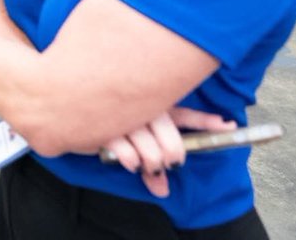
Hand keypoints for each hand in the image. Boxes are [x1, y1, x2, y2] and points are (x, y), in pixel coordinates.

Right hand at [101, 107, 237, 197]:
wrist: (67, 108)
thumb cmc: (108, 118)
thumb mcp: (136, 132)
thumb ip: (153, 156)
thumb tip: (163, 191)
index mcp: (154, 104)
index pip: (186, 115)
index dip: (208, 121)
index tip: (227, 125)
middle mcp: (143, 108)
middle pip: (173, 146)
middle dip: (172, 161)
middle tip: (163, 163)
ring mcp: (126, 118)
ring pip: (153, 156)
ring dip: (150, 166)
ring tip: (140, 162)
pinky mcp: (106, 127)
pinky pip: (130, 157)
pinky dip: (130, 163)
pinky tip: (127, 159)